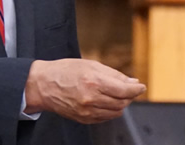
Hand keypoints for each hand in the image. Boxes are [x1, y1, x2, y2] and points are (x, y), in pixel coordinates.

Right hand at [23, 59, 145, 123]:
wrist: (43, 85)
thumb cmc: (64, 71)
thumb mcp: (90, 64)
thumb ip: (113, 74)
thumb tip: (132, 82)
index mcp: (93, 82)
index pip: (124, 90)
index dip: (136, 89)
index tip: (141, 86)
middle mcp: (91, 99)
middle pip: (122, 102)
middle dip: (129, 96)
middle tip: (129, 89)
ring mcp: (87, 112)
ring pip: (116, 112)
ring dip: (121, 103)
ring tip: (117, 94)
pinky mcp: (84, 119)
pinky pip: (105, 118)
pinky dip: (111, 111)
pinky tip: (107, 102)